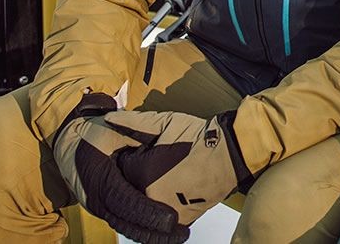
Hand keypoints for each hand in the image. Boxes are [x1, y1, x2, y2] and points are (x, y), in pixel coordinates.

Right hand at [49, 95, 187, 243]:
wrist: (68, 141)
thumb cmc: (92, 134)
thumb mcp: (112, 130)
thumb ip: (134, 135)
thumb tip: (154, 143)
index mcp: (100, 179)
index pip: (127, 203)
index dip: (148, 213)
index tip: (170, 220)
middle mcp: (97, 198)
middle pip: (127, 221)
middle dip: (153, 231)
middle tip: (180, 234)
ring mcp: (99, 206)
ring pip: (125, 226)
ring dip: (149, 234)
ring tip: (177, 237)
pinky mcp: (104, 207)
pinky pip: (123, 221)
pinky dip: (141, 228)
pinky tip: (162, 233)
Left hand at [112, 109, 250, 227]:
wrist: (231, 155)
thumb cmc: (198, 137)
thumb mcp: (165, 123)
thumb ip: (133, 122)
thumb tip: (108, 119)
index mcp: (141, 173)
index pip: (122, 165)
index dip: (135, 154)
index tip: (150, 149)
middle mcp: (148, 197)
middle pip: (131, 185)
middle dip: (140, 173)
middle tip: (163, 160)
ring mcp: (165, 211)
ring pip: (146, 201)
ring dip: (152, 189)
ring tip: (172, 173)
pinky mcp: (179, 221)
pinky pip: (162, 214)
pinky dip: (166, 202)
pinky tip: (179, 187)